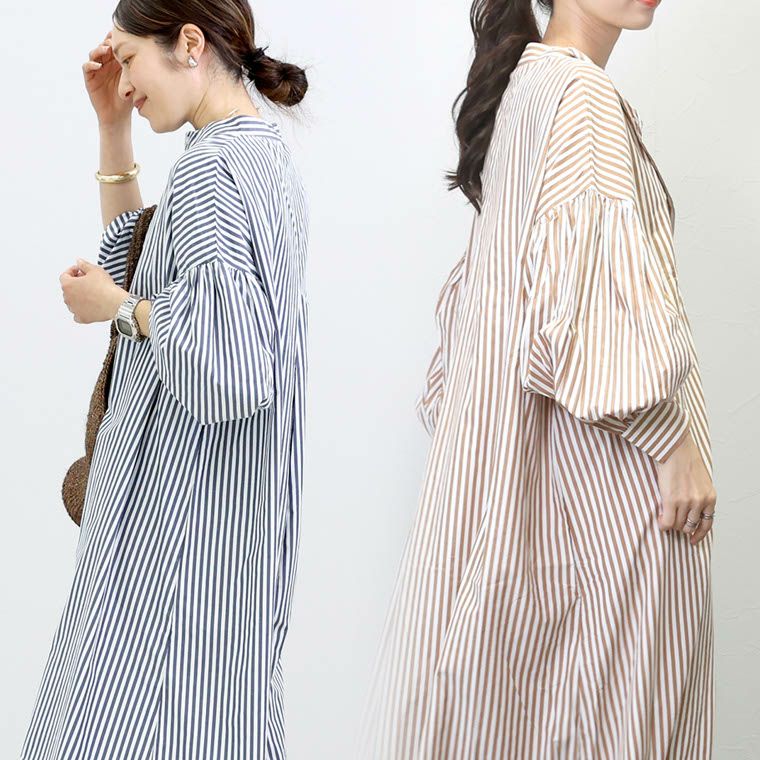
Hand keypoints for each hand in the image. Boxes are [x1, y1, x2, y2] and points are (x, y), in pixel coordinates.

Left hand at [60, 259, 126, 323]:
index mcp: (68, 285)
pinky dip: (81, 310)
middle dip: (75, 284)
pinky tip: (88, 306)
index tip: (79, 269)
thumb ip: (84, 265)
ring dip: (77, 297)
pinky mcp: (82, 318)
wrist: (115, 303)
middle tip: (86, 280)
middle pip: (68, 289)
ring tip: (90, 293)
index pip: (64, 276)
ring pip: (72, 302)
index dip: (72, 271)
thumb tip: (79, 262)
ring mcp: (74, 309)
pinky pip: (77, 314)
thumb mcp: (95, 270)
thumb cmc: (104, 287)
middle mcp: (68, 298)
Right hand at [83, 30, 132, 128]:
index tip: (124, 36)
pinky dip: (91, 64)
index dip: (117, 40)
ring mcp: (97, 70)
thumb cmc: (129, 100)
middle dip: (108, 42)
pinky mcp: (90, 78)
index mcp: (116, 62)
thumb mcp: (134, 83)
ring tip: (106, 49)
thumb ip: (136, 70)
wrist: (119, 117)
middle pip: (103, 46)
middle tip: (114, 41)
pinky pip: (87, 67)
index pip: (115, 47)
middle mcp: (105, 63)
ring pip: (94, 53)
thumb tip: (147, 57)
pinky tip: (98, 65)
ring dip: (99, 49)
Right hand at [654, 430, 716, 544]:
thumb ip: (699, 496)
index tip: (693, 540)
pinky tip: (659, 520)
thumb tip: (691, 511)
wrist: (675, 449)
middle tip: (672, 521)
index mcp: (710, 497)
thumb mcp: (701, 480)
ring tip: (664, 518)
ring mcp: (686, 502)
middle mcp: (700, 502)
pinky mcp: (671, 500)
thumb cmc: (685, 460)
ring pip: (678, 525)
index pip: (707, 523)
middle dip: (681, 527)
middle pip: (689, 525)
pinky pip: (667, 522)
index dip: (699, 534)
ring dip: (670, 524)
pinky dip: (662, 524)